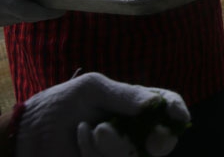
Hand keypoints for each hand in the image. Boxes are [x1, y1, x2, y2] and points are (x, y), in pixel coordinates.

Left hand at [15, 72, 188, 156]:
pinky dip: (93, 149)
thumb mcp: (93, 89)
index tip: (177, 116)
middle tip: (153, 138)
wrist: (30, 131)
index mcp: (136, 104)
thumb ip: (126, 95)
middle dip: (161, 140)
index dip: (177, 111)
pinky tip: (81, 136)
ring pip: (135, 155)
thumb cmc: (62, 102)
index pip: (168, 106)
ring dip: (117, 144)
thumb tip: (155, 104)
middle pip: (163, 140)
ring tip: (94, 129)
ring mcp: (119, 151)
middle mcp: (133, 129)